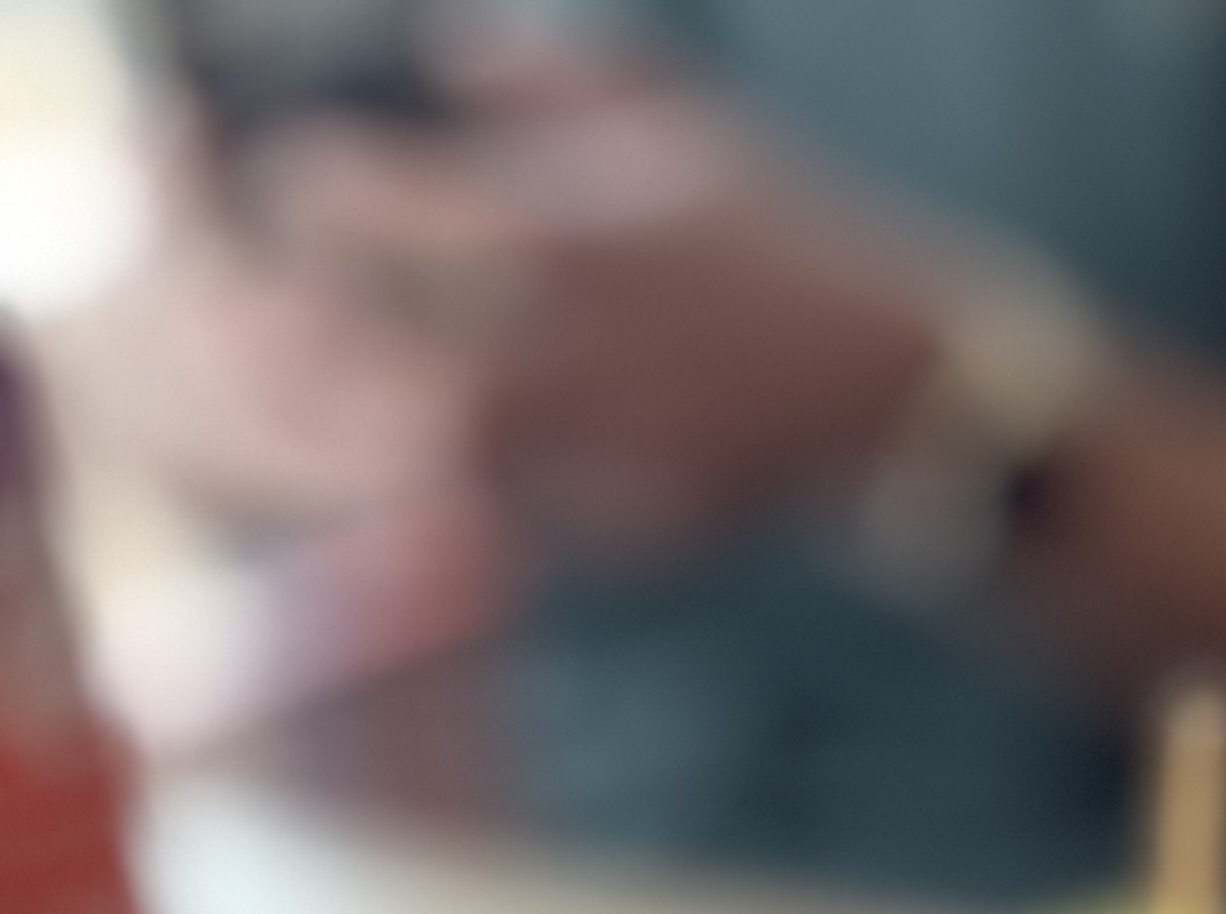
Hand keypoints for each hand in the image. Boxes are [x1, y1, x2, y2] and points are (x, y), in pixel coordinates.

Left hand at [239, 48, 948, 555]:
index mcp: (540, 235)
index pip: (343, 205)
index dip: (304, 190)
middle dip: (329, 321)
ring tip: (430, 376)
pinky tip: (536, 437)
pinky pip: (526, 502)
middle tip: (335, 304)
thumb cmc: (789, 238)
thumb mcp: (673, 121)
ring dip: (410, 408)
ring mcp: (580, 452)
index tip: (308, 189)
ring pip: (424, 443)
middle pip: (352, 346)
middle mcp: (544, 353)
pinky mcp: (619, 524)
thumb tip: (445, 54)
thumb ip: (543, 76)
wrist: (900, 386)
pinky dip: (511, 473)